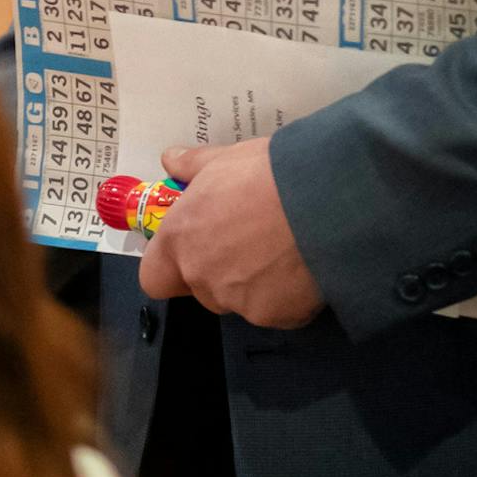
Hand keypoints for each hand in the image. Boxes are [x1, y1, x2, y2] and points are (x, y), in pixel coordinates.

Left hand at [136, 139, 323, 328]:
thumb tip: (171, 159)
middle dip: (218, 271)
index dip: (169, 268)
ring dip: (252, 285)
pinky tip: (303, 267)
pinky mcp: (277, 317)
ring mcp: (239, 301)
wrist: (323, 202)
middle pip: (200, 289)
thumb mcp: (224, 159)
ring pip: (239, 301)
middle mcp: (202, 276)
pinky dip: (287, 296)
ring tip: (281, 251)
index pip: (153, 278)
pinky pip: (277, 311)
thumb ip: (192, 166)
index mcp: (180, 240)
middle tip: (247, 242)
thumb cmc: (265, 175)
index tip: (189, 250)